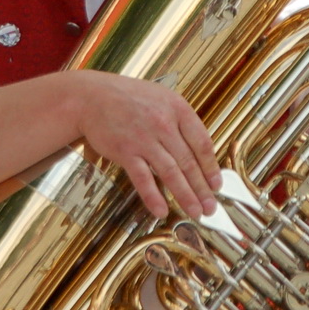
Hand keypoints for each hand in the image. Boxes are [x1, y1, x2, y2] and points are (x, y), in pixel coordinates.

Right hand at [68, 70, 221, 219]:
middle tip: (211, 207)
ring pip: (171, 173)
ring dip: (185, 196)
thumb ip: (180, 121)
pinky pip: (143, 179)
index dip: (211, 168)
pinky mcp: (125, 151)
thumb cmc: (128, 97)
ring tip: (195, 212)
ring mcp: (144, 139)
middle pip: (189, 162)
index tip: (216, 185)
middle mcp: (164, 124)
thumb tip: (198, 150)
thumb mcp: (162, 98)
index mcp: (178, 109)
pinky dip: (153, 197)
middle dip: (202, 189)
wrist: (92, 97)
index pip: (202, 143)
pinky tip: (162, 211)